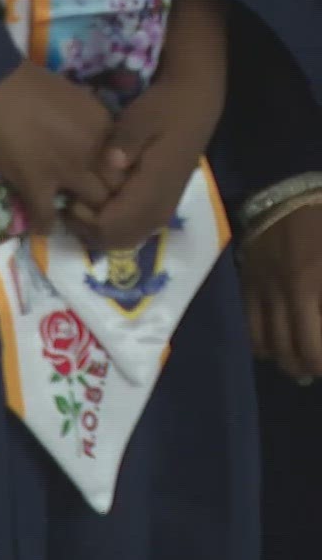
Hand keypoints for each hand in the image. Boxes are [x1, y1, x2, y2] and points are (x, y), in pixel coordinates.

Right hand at [0, 61, 115, 233]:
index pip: (127, 166)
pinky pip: (46, 215)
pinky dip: (46, 225)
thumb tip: (94, 140)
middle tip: (97, 208)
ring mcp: (66, 171)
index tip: (109, 182)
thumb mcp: (79, 100)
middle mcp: (94, 154)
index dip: (120, 178)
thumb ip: (93, 124)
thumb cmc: (33, 84)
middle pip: (116, 190)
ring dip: (84, 216)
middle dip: (110, 202)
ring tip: (75, 219)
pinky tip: (44, 228)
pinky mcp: (35, 183)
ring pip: (91, 208)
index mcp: (106, 130)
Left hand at [68, 72, 222, 250]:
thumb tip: (112, 162)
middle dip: (88, 230)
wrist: (196, 105)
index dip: (86, 221)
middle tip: (69, 205)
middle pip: (117, 240)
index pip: (113, 226)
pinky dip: (112, 225)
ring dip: (99, 230)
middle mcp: (160, 207)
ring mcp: (163, 208)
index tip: (69, 200)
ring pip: (126, 238)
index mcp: (154, 189)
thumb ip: (126, 142)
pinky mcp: (162, 204)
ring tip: (79, 205)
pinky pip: (134, 229)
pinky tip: (97, 203)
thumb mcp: (141, 118)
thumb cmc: (164, 109)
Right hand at [242, 202, 321, 381]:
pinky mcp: (246, 288)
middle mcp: (285, 299)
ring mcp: (261, 294)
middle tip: (320, 368)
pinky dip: (261, 346)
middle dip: (310, 368)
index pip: (316, 350)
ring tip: (300, 364)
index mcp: (312, 289)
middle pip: (293, 354)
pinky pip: (248, 329)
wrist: (283, 191)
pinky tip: (274, 347)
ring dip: (286, 361)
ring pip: (268, 347)